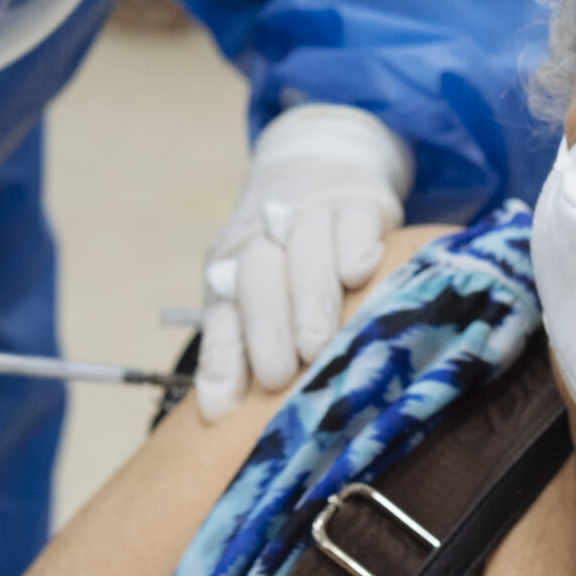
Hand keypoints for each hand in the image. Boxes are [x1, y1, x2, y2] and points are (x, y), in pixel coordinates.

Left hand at [194, 105, 411, 418]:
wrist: (318, 161)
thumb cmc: (289, 254)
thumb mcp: (257, 293)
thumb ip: (240, 347)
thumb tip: (217, 414)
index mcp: (234, 266)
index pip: (223, 312)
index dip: (222, 359)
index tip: (220, 409)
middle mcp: (267, 237)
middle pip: (259, 276)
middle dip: (267, 329)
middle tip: (280, 376)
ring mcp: (313, 214)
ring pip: (305, 250)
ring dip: (309, 299)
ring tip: (318, 346)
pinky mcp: (359, 201)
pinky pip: (353, 220)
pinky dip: (355, 246)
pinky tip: (359, 273)